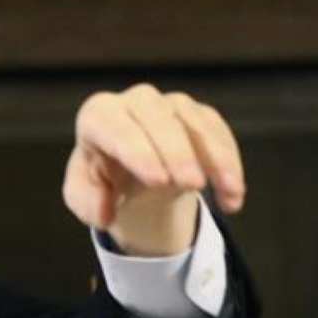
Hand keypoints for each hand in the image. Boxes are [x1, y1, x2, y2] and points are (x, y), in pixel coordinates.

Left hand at [62, 84, 245, 255]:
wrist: (126, 171)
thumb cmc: (101, 177)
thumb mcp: (84, 193)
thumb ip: (87, 202)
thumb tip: (103, 216)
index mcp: (98, 116)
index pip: (115, 126)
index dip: (138, 151)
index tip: (158, 181)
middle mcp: (135, 102)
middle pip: (158, 117)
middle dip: (179, 152)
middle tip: (194, 185)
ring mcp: (170, 104)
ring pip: (196, 121)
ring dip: (216, 158)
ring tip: (228, 194)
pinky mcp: (199, 114)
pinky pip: (218, 131)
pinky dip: (229, 162)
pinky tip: (233, 193)